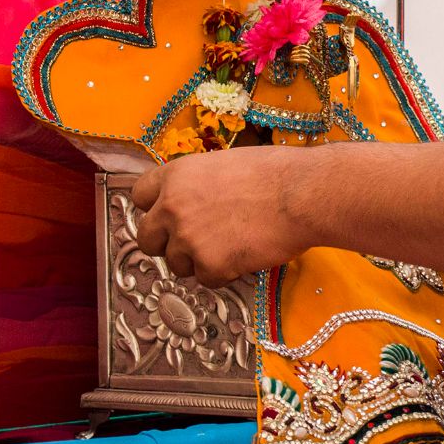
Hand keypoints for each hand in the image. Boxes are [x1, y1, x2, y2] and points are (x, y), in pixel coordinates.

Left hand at [133, 145, 312, 287]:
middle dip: (166, 244)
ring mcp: (188, 238)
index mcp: (176, 175)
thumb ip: (198, 184)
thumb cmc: (276, 173)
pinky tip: (246, 255)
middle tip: (193, 243)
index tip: (169, 216)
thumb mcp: (225, 164)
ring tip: (232, 245)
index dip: (155, 208)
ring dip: (198, 261)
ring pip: (176, 264)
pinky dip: (225, 273)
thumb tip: (195, 201)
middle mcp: (173, 207)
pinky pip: (207, 279)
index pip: (140, 196)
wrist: (303, 194)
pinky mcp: (209, 265)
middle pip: (146, 239)